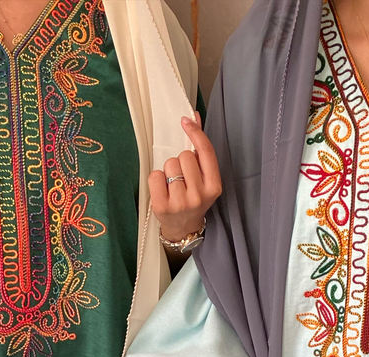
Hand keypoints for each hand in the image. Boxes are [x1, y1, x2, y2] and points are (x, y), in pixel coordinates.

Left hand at [149, 113, 221, 244]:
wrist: (184, 227)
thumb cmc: (194, 198)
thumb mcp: (204, 178)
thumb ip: (201, 150)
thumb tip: (195, 117)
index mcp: (213, 187)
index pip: (205, 152)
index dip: (195, 133)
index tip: (185, 121)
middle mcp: (199, 196)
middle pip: (184, 156)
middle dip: (181, 161)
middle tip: (182, 177)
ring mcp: (181, 203)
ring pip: (169, 164)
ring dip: (169, 170)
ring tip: (173, 185)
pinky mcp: (163, 207)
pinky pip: (155, 175)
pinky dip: (156, 179)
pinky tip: (163, 189)